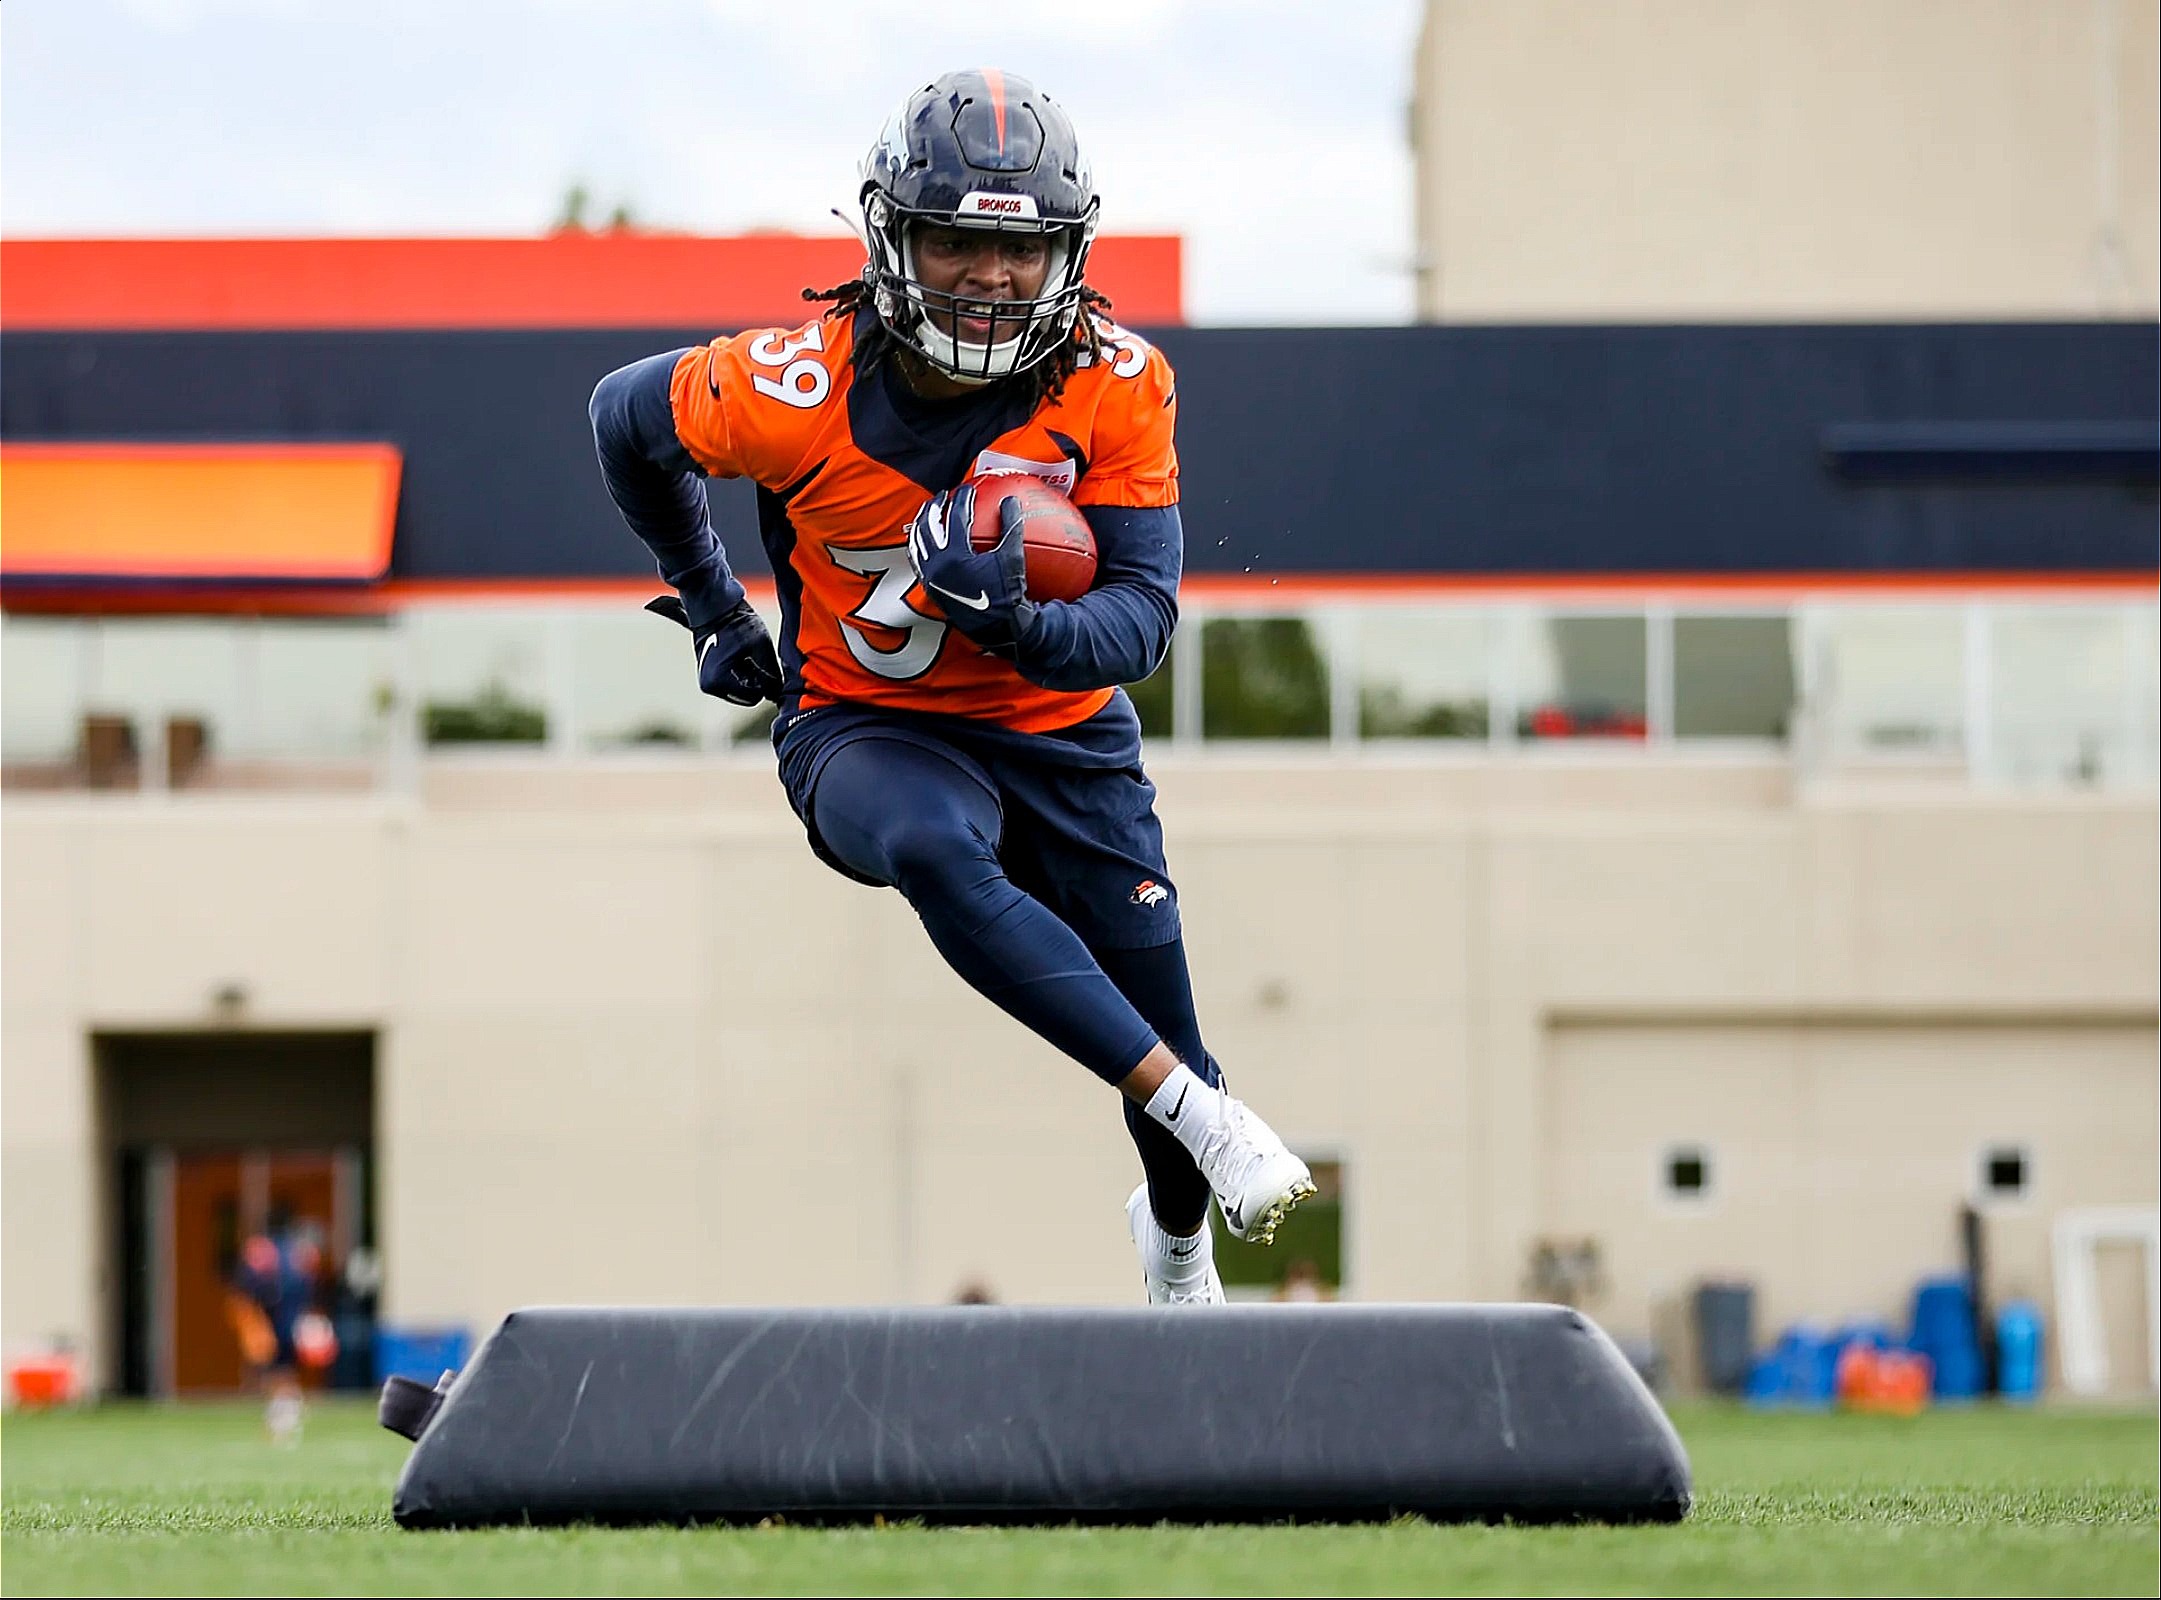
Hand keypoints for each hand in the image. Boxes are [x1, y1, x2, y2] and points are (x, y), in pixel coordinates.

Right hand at [644, 594, 782, 705]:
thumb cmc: (736, 622)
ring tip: (744, 654)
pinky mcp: (708, 676)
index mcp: (718, 681)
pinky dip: (740, 674)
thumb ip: (772, 672)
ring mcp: (707, 682)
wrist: (714, 607)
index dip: (765, 682)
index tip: (762, 662)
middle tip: (752, 656)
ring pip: (740, 691)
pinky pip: (732, 684)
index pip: (755, 696)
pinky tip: (738, 656)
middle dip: (755, 680)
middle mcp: (709, 686)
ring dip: (748, 677)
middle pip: (747, 697)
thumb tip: (777, 691)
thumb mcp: (761, 647)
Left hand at [904, 483, 1036, 654]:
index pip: (956, 517)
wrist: (996, 628)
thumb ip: (1011, 527)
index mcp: (956, 556)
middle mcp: (937, 565)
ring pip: (916, 541)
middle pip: (928, 525)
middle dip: (934, 506)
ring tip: (930, 512)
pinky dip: (918, 544)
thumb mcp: (1013, 559)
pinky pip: (916, 559)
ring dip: (922, 523)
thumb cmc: (1007, 594)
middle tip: (943, 495)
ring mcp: (929, 576)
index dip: (962, 498)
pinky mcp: (928, 586)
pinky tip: (925, 538)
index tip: (968, 488)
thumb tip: (1010, 499)